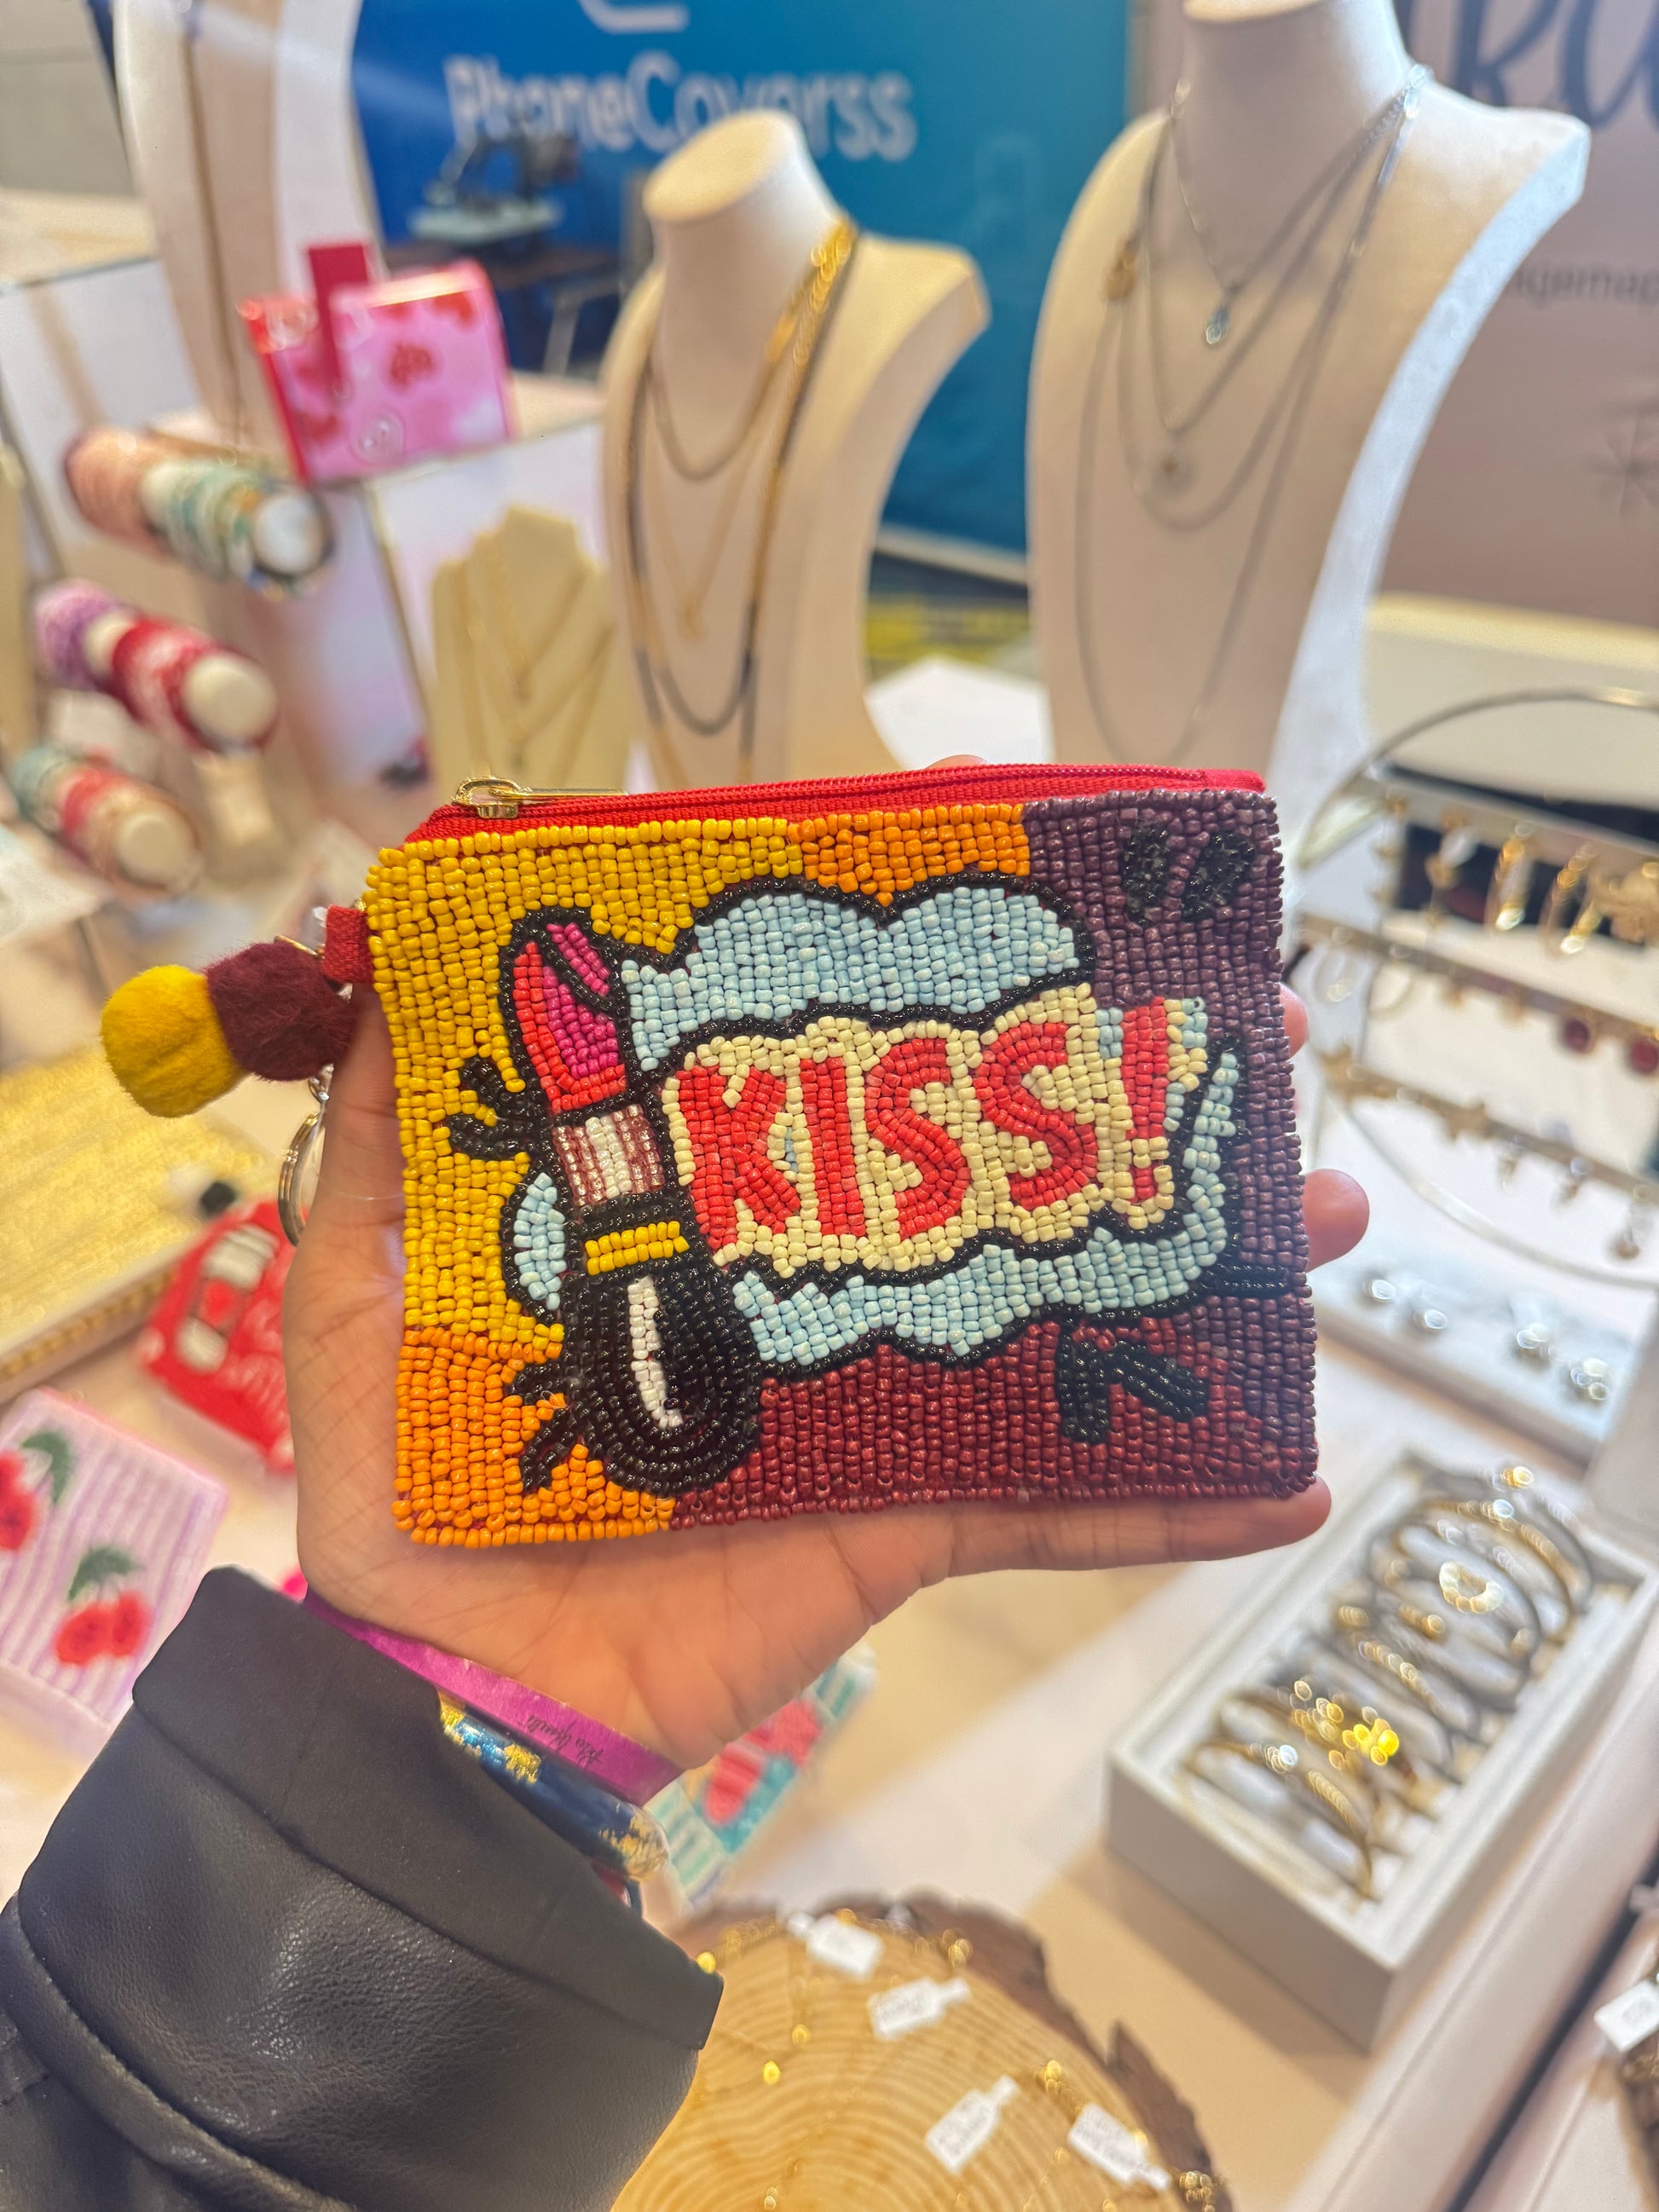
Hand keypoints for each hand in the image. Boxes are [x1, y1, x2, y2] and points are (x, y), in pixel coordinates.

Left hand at [288, 990, 1364, 1769]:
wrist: (448, 1698)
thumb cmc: (400, 1483)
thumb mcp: (364, 1282)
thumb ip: (386, 1133)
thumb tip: (394, 958)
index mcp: (705, 1215)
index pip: (828, 1067)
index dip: (926, 974)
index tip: (1024, 873)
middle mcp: (811, 1292)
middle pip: (987, 1173)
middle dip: (1123, 1099)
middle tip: (1247, 1036)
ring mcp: (877, 1409)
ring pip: (1065, 1321)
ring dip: (1208, 1274)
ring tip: (1329, 1210)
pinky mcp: (905, 1526)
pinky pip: (1055, 1515)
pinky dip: (1175, 1507)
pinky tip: (1292, 1476)